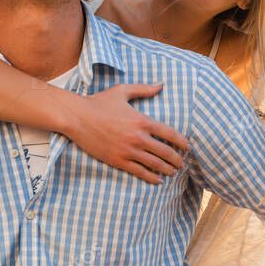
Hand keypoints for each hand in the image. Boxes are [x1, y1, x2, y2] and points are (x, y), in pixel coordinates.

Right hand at [66, 84, 189, 183]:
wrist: (77, 117)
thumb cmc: (99, 102)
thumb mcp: (122, 91)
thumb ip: (144, 89)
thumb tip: (160, 85)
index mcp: (143, 121)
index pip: (170, 134)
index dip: (182, 142)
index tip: (187, 148)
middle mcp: (138, 137)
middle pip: (166, 152)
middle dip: (177, 159)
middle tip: (182, 164)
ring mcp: (128, 151)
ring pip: (155, 164)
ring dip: (167, 170)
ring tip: (174, 173)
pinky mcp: (118, 160)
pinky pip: (139, 172)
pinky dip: (151, 177)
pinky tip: (158, 180)